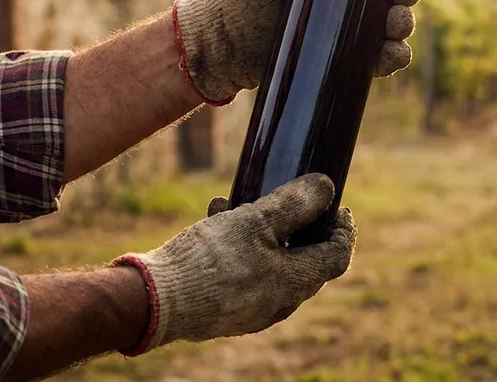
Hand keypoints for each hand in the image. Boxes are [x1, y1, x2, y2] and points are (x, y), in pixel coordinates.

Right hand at [112, 174, 355, 353]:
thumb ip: (294, 203)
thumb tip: (326, 187)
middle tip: (295, 201)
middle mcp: (278, 303)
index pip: (337, 257)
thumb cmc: (209, 260)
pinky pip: (244, 271)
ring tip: (242, 202)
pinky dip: (240, 245)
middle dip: (302, 227)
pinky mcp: (225, 307)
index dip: (343, 230)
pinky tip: (218, 216)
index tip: (339, 206)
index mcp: (295, 284)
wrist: (153, 300)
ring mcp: (251, 309)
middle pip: (306, 261)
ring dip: (264, 231)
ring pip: (271, 263)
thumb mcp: (256, 220)